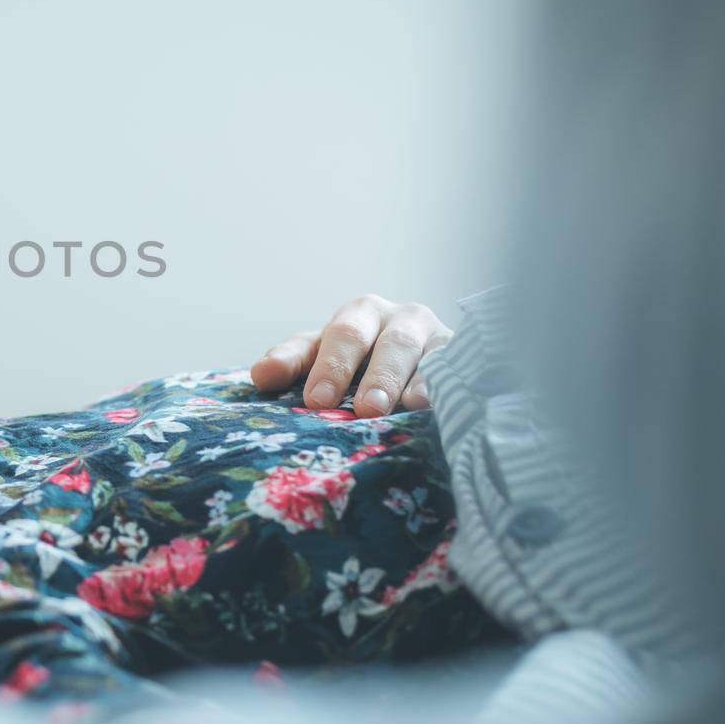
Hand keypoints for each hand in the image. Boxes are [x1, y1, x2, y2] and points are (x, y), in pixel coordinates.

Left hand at [250, 294, 452, 417]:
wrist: (421, 353)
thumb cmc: (359, 357)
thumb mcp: (323, 354)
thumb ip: (293, 362)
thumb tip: (261, 375)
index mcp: (360, 314)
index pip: (340, 337)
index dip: (329, 368)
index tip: (318, 401)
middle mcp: (400, 318)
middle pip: (386, 343)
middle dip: (375, 376)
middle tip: (364, 409)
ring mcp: (436, 336)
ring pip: (423, 355)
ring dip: (408, 383)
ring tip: (395, 409)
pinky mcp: (463, 357)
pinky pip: (456, 370)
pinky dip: (444, 386)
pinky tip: (435, 406)